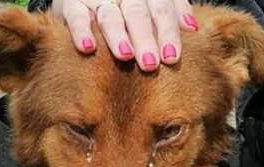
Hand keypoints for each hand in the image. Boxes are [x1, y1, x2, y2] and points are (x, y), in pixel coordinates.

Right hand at [52, 0, 196, 70]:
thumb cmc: (132, 9)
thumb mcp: (155, 5)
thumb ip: (174, 12)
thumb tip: (193, 28)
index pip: (161, 9)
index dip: (167, 32)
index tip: (172, 57)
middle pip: (137, 13)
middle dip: (145, 38)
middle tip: (151, 64)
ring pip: (109, 15)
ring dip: (117, 35)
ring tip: (125, 55)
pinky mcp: (70, 5)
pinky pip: (76, 16)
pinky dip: (81, 31)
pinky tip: (88, 48)